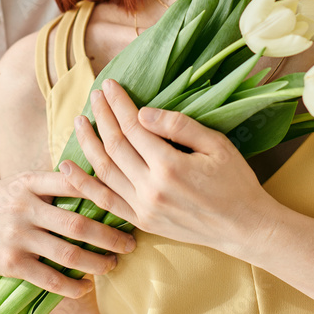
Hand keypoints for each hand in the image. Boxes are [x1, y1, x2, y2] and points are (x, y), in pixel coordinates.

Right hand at [0, 170, 136, 305]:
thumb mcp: (20, 182)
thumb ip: (49, 182)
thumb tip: (90, 176)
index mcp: (29, 181)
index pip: (73, 181)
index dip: (102, 191)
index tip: (125, 201)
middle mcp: (25, 206)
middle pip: (78, 222)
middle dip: (109, 235)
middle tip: (130, 242)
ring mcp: (18, 235)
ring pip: (68, 252)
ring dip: (97, 261)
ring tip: (113, 265)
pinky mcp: (12, 262)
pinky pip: (49, 277)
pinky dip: (72, 284)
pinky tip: (85, 285)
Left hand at [59, 79, 273, 258]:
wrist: (245, 228)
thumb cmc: (235, 181)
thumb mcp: (216, 144)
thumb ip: (178, 125)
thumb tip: (142, 113)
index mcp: (170, 166)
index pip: (133, 127)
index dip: (119, 104)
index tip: (110, 85)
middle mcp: (151, 189)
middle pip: (114, 146)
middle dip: (101, 117)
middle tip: (95, 95)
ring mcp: (144, 209)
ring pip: (103, 172)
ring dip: (87, 144)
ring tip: (79, 122)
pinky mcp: (142, 223)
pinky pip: (105, 202)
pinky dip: (83, 184)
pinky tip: (67, 168)